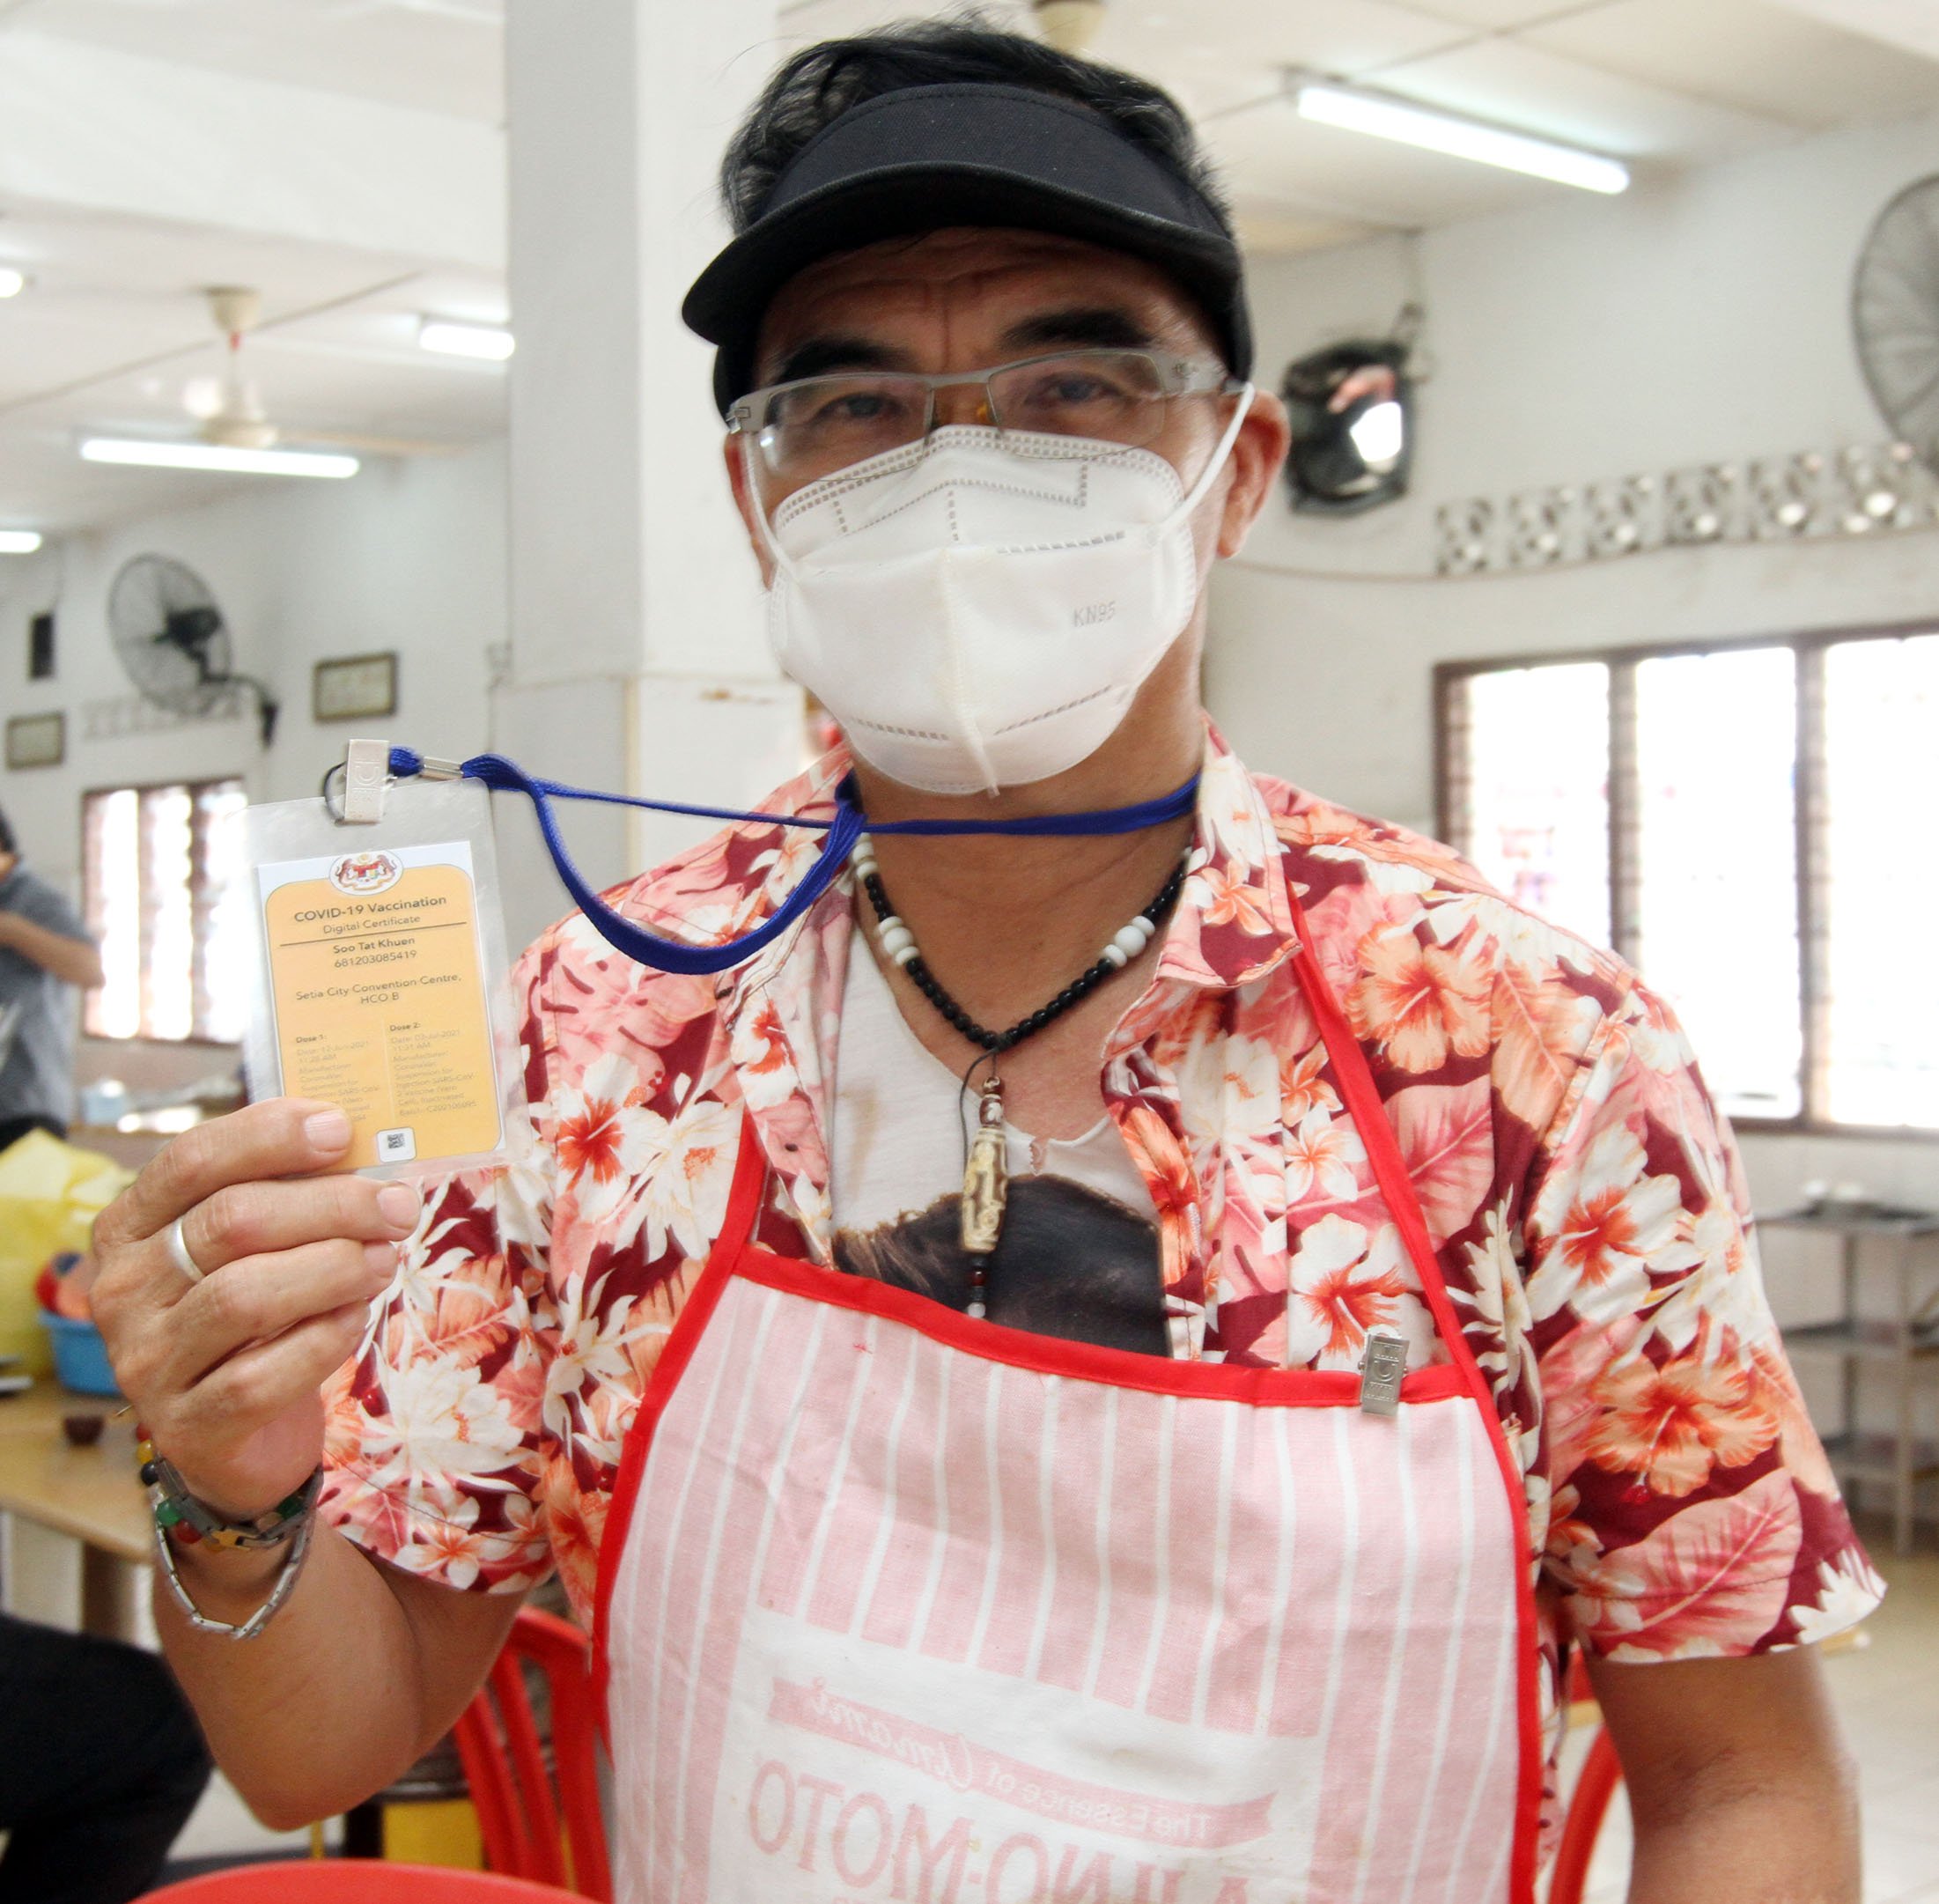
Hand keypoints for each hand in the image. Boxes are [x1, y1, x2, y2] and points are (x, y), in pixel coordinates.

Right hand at [91, 1100, 420, 1522]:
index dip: (269, 1136)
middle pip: (231, 1223)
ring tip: (384, 1259)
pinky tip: (353, 1317)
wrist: (241, 1434)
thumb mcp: (257, 1246)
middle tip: (397, 1206)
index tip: (341, 1128)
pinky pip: (262, 1373)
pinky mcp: (187, 1424)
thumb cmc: (258, 1314)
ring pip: (245, 1295)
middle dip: (331, 1205)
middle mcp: (123, 1289)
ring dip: (334, 1268)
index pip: (192, 1161)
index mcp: (131, 1226)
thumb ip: (286, 1194)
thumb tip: (357, 1141)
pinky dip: (323, 1337)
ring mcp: (146, 1360)